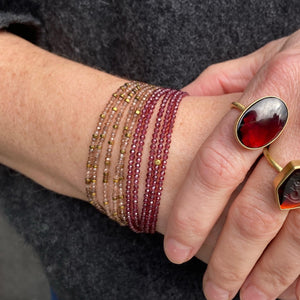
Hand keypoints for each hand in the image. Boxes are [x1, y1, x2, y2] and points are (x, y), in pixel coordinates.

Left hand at [164, 30, 299, 299]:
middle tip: (213, 292)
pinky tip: (288, 287)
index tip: (176, 253)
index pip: (216, 166)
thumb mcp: (261, 56)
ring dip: (272, 272)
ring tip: (248, 299)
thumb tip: (181, 100)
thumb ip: (219, 80)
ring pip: (296, 227)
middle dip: (231, 259)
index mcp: (269, 93)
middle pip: (254, 209)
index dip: (193, 215)